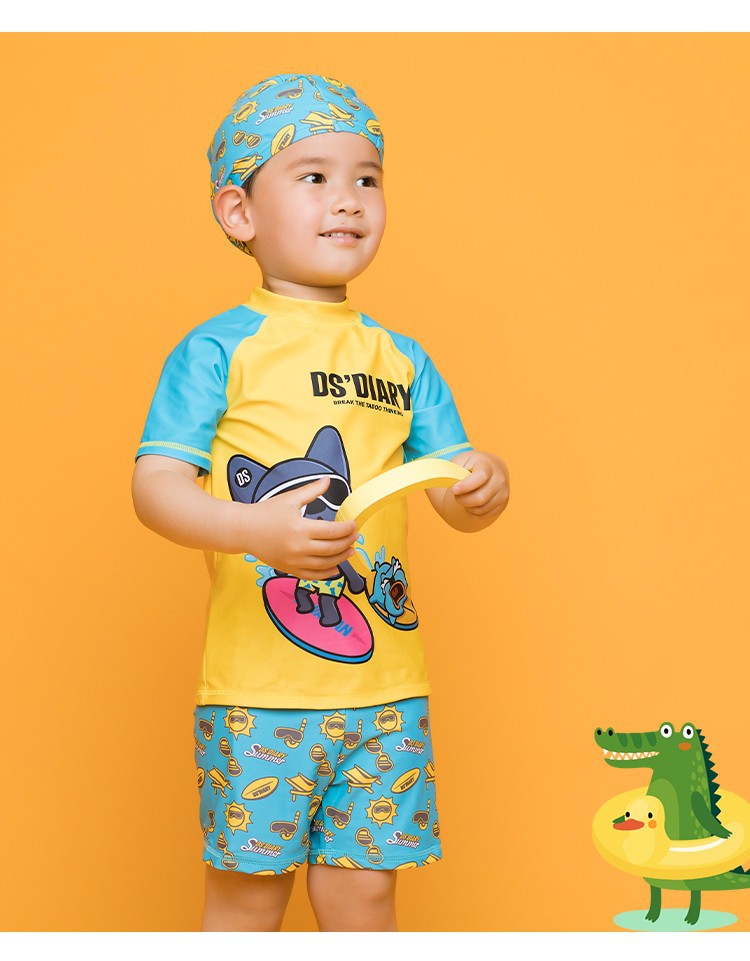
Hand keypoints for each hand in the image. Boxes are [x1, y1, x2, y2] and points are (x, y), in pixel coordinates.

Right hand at [241, 477, 358, 579]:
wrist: (244, 529)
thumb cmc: (265, 512)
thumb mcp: (290, 498)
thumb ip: (312, 490)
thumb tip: (328, 480)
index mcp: (301, 528)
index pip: (332, 531)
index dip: (347, 529)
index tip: (354, 525)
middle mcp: (298, 548)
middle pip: (332, 548)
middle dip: (347, 543)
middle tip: (355, 537)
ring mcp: (294, 561)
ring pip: (325, 564)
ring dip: (341, 558)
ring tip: (350, 551)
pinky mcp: (289, 569)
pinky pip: (312, 576)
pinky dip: (326, 574)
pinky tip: (336, 568)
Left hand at [449, 450, 509, 518]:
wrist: (491, 467)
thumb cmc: (471, 465)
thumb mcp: (460, 461)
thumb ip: (452, 470)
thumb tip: (444, 482)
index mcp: (488, 465)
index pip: (481, 476)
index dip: (466, 486)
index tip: (453, 490)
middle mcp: (499, 479)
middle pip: (480, 498)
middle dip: (463, 500)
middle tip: (456, 495)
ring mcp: (503, 492)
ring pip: (481, 509)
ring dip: (467, 506)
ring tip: (464, 498)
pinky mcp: (503, 504)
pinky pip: (484, 515)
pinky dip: (473, 513)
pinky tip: (471, 504)